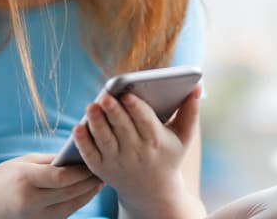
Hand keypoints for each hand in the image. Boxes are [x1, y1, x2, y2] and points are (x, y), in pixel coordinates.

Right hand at [0, 153, 105, 218]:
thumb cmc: (1, 178)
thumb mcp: (21, 162)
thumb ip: (49, 161)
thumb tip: (76, 157)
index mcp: (24, 179)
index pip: (61, 177)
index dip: (80, 171)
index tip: (92, 161)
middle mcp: (30, 201)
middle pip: (69, 192)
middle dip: (89, 182)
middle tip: (103, 170)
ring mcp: (34, 217)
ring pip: (71, 206)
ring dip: (87, 194)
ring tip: (98, 181)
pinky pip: (64, 214)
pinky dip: (77, 203)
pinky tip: (85, 193)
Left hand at [72, 85, 203, 216]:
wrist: (152, 190)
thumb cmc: (167, 155)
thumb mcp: (183, 137)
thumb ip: (190, 111)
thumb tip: (197, 86)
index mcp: (156, 141)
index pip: (145, 122)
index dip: (136, 109)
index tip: (129, 94)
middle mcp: (136, 152)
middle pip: (123, 130)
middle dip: (114, 113)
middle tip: (106, 96)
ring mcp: (117, 162)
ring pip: (105, 140)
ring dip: (96, 124)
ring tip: (91, 106)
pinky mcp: (101, 169)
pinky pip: (90, 154)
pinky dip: (83, 142)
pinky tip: (78, 127)